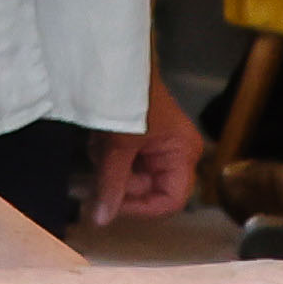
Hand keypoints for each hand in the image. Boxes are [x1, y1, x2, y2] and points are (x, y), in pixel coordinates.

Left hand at [89, 83, 206, 229]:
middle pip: (147, 189)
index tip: (113, 205)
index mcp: (182, 154)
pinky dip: (107, 154)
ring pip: (129, 177)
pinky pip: (121, 161)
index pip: (170, 201)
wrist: (113, 63)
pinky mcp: (138, 139)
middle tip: (100, 168)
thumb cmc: (127, 99)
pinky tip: (99, 137)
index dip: (141, 208)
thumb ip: (110, 185)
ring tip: (101, 143)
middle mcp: (175, 153)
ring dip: (110, 165)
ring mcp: (156, 146)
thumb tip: (101, 220)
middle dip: (119, 181)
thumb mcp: (118, 146)